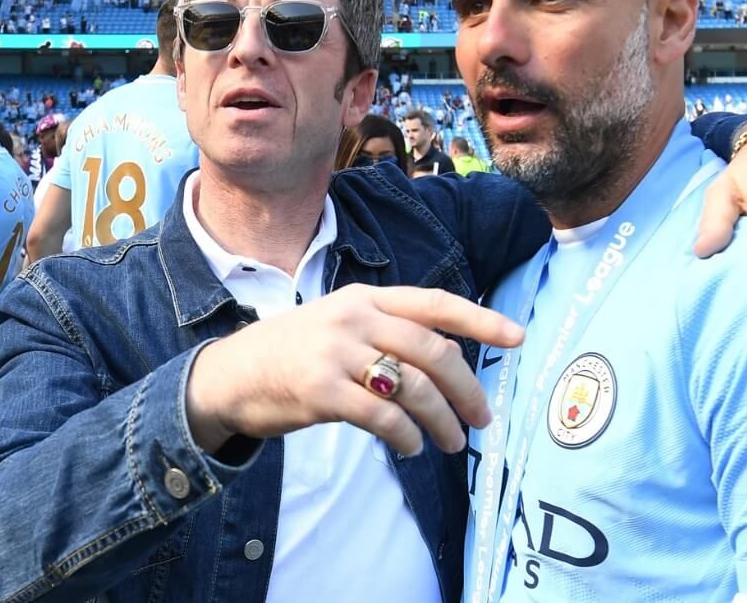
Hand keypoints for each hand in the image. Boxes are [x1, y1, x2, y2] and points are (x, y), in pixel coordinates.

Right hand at [184, 285, 523, 457]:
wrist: (228, 376)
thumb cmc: (291, 356)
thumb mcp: (338, 326)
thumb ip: (385, 333)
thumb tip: (445, 364)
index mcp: (364, 298)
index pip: (434, 303)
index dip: (480, 320)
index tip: (518, 337)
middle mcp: (354, 317)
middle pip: (432, 351)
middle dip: (467, 390)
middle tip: (483, 419)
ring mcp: (336, 352)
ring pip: (413, 388)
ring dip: (442, 421)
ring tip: (452, 444)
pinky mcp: (321, 390)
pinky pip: (382, 416)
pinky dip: (406, 436)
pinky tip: (411, 447)